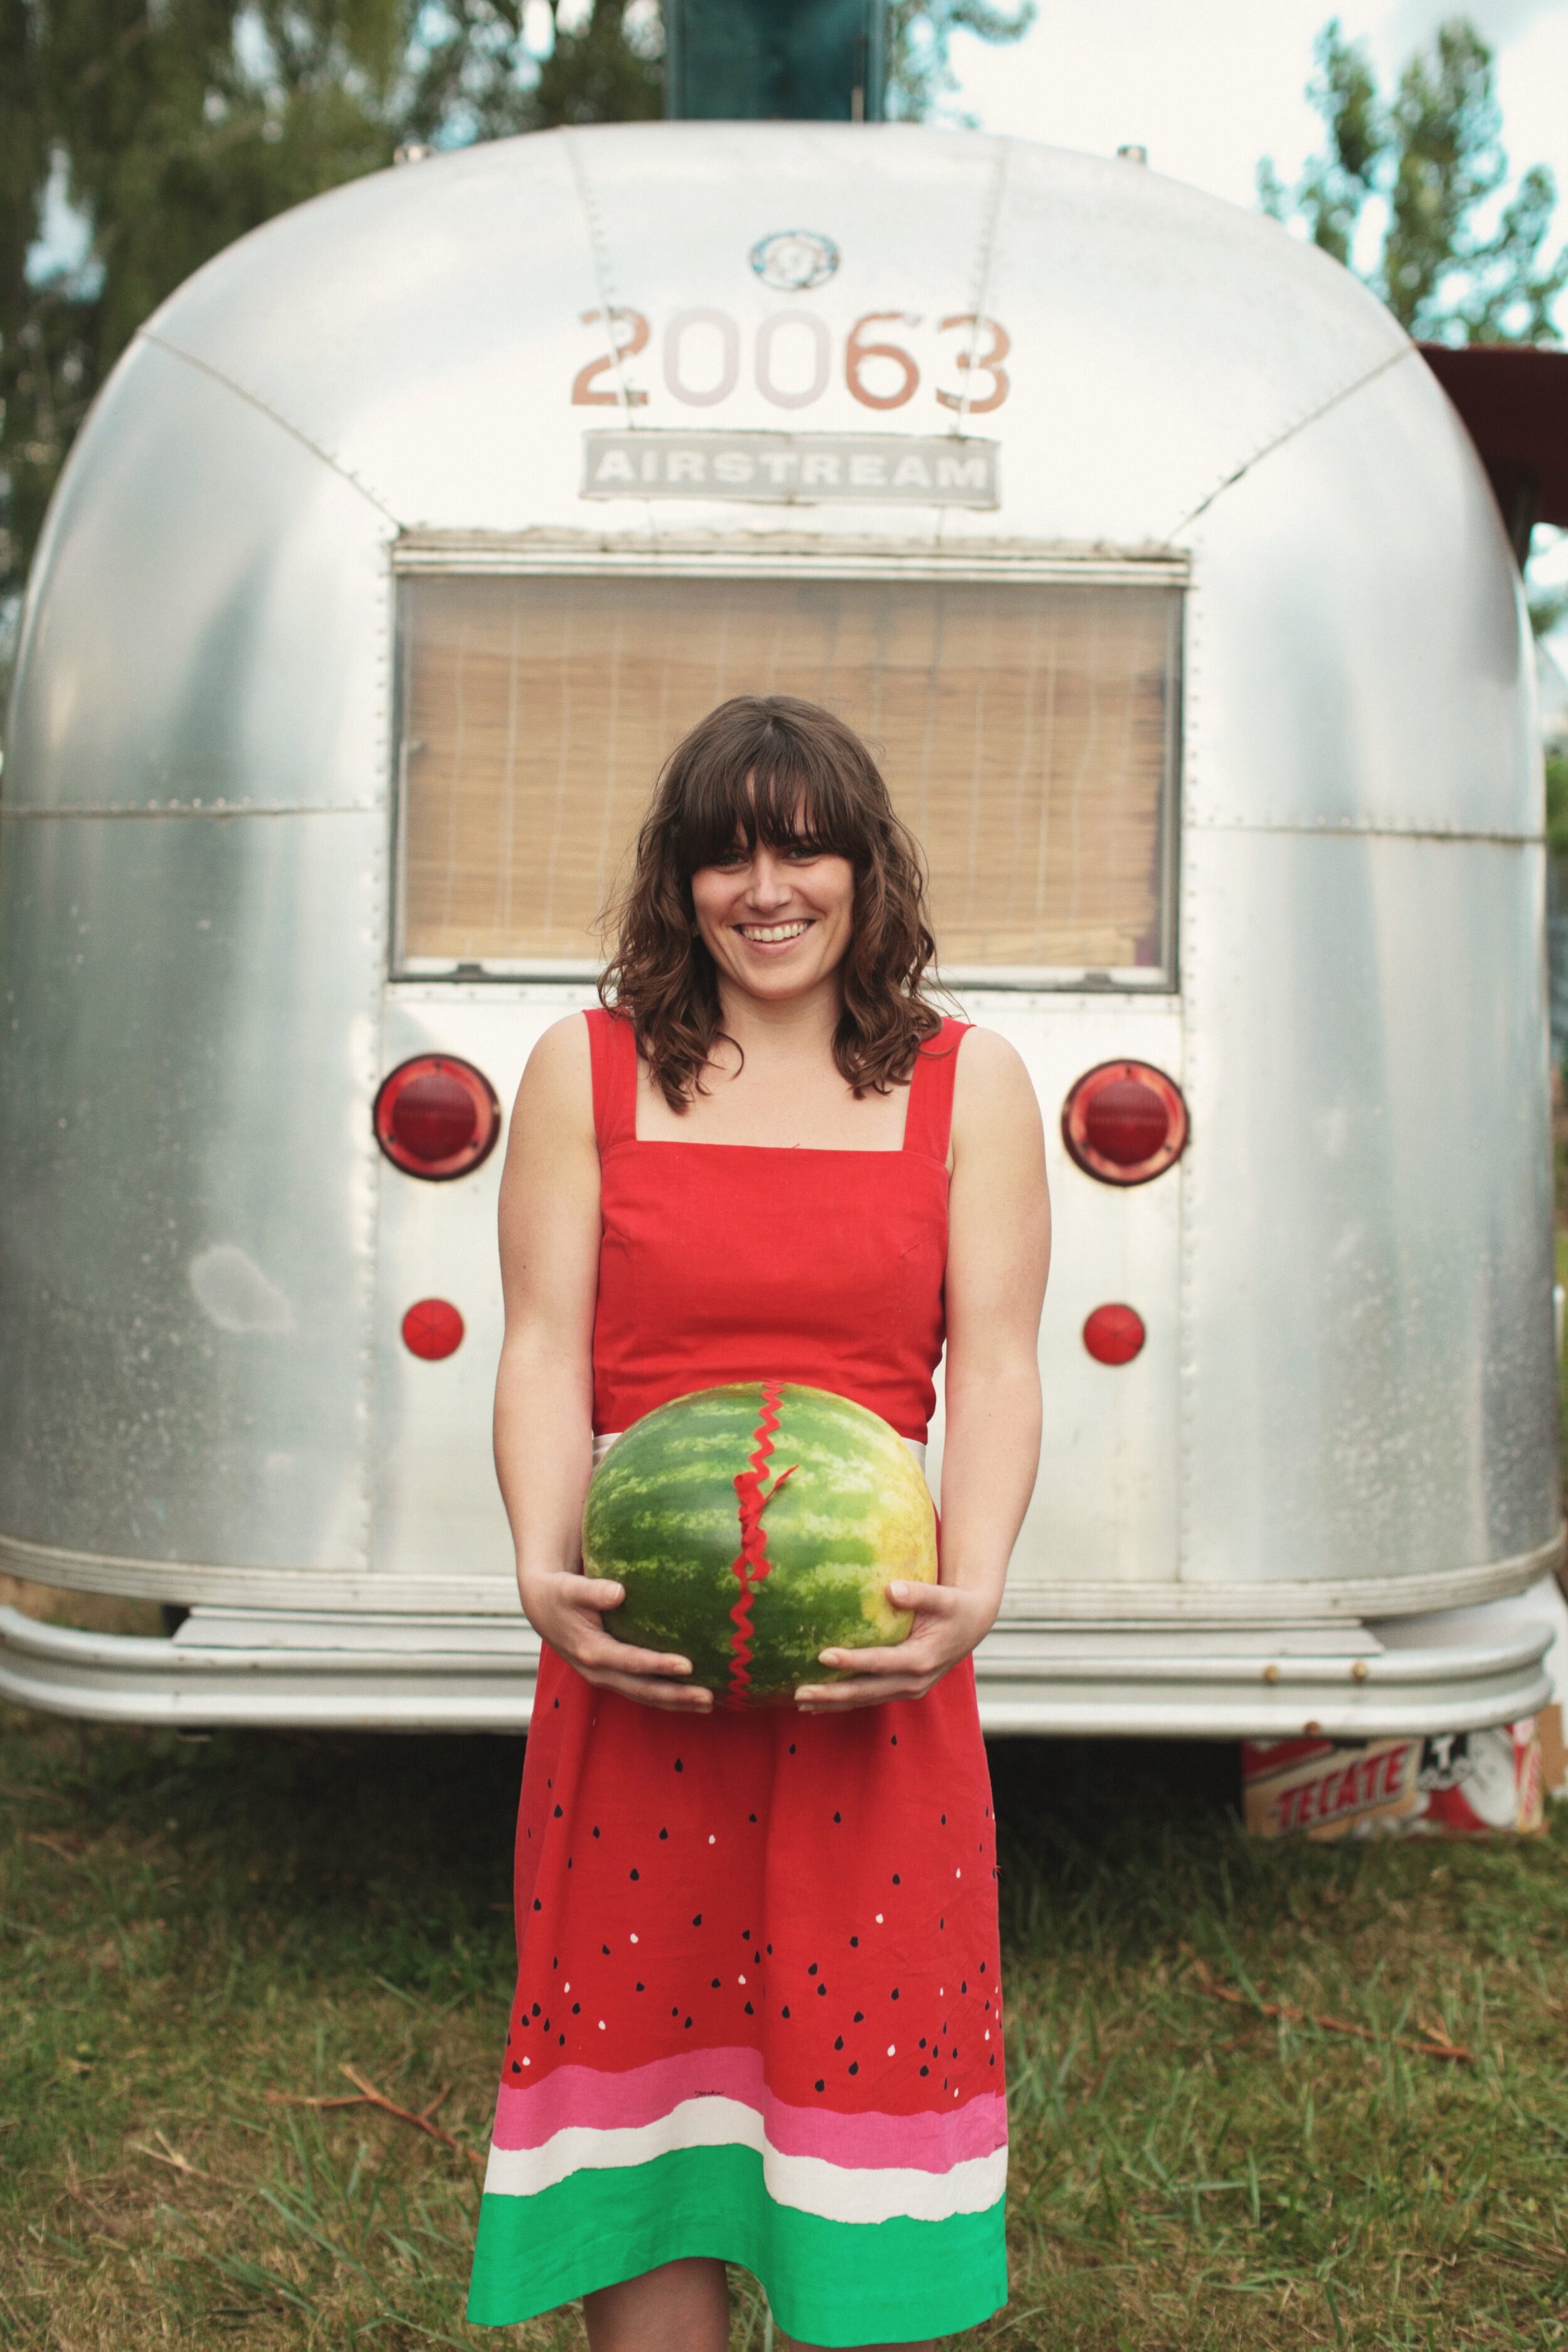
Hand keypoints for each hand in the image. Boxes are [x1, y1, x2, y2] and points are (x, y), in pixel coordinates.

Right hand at [518, 1566, 713, 1712]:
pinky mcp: (611, 1675)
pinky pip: (641, 1691)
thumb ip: (593, 1591)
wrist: (543, 1608)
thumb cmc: (560, 1593)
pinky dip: (665, 1696)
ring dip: (675, 1702)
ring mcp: (605, 1677)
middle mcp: (598, 1671)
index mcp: (591, 1651)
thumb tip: (618, 1592)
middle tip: (708, 1697)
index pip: (630, 1662)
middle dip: (675, 1696)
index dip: (658, 1665)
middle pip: (642, 1690)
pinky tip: (690, 1697)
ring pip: (643, 1696)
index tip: (688, 1665)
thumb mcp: (570, 1589)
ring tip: (708, 1704)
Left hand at [794, 1580, 993, 1711]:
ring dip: (833, 1703)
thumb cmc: (955, 1607)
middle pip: (866, 1691)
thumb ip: (919, 1593)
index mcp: (921, 1659)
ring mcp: (908, 1689)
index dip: (851, 1660)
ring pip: (865, 1700)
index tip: (823, 1655)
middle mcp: (913, 1681)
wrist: (972, 1625)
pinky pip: (869, 1697)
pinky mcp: (902, 1689)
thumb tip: (892, 1589)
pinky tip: (819, 1703)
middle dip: (832, 1694)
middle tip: (799, 1692)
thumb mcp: (944, 1598)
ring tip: (801, 1702)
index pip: (879, 1663)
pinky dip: (845, 1702)